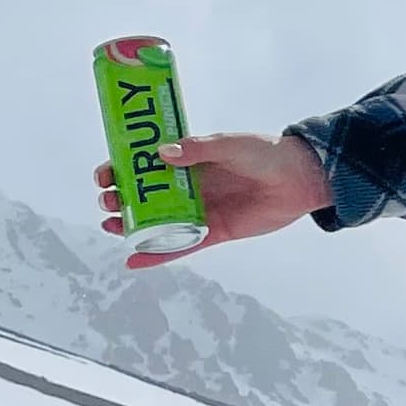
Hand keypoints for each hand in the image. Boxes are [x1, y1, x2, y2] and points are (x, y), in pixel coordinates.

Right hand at [91, 130, 330, 269]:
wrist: (300, 178)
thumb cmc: (266, 153)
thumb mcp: (229, 144)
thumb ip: (198, 149)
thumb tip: (162, 153)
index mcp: (187, 160)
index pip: (143, 165)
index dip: (120, 170)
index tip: (106, 175)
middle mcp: (188, 186)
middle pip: (143, 196)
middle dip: (120, 199)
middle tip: (108, 201)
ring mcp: (199, 210)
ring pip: (156, 222)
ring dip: (131, 226)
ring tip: (112, 226)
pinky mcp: (213, 232)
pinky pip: (180, 247)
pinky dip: (156, 255)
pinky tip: (133, 261)